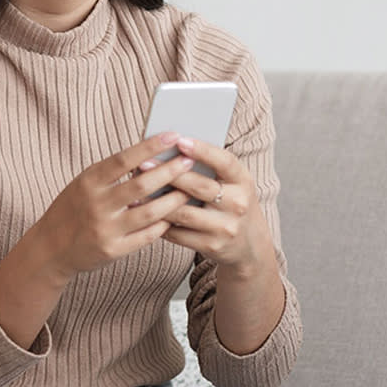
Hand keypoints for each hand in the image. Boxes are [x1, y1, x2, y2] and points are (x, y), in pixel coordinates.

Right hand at [30, 132, 199, 278]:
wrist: (50, 249)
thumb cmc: (72, 210)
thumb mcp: (83, 184)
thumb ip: (111, 173)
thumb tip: (149, 154)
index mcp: (88, 182)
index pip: (124, 159)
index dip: (151, 146)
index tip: (173, 135)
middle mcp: (96, 204)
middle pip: (141, 184)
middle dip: (170, 171)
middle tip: (189, 160)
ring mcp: (105, 229)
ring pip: (150, 212)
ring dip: (174, 199)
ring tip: (189, 189)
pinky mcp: (113, 250)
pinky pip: (147, 236)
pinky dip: (163, 224)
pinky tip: (174, 215)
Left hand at [146, 136, 272, 272]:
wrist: (249, 244)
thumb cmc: (231, 203)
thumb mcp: (231, 183)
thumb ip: (209, 168)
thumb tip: (171, 149)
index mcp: (243, 181)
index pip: (225, 162)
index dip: (203, 151)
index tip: (180, 140)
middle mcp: (238, 203)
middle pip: (200, 187)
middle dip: (170, 174)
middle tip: (144, 163)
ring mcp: (225, 227)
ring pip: (184, 212)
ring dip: (157, 201)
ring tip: (137, 189)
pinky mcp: (211, 246)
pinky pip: (179, 233)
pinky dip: (159, 222)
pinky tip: (144, 212)